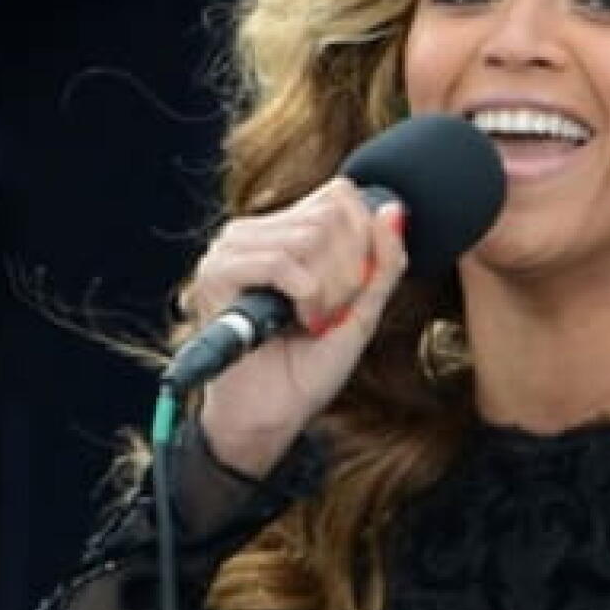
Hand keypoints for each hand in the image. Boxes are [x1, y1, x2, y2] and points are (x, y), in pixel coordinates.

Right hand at [183, 178, 407, 476]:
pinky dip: (305, 297)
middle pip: (331, 215)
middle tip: (331, 313)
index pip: (340, 195)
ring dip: (328, 290)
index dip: (364, 240)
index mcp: (286, 230)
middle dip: (349, 272)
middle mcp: (255, 230)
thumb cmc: (312, 364)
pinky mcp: (216, 272)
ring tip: (311, 322)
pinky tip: (294, 323)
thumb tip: (394, 209)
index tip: (355, 290)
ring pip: (310, 236)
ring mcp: (231, 248)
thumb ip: (384, 260)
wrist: (272, 414)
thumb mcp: (365, 308)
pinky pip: (283, 262)